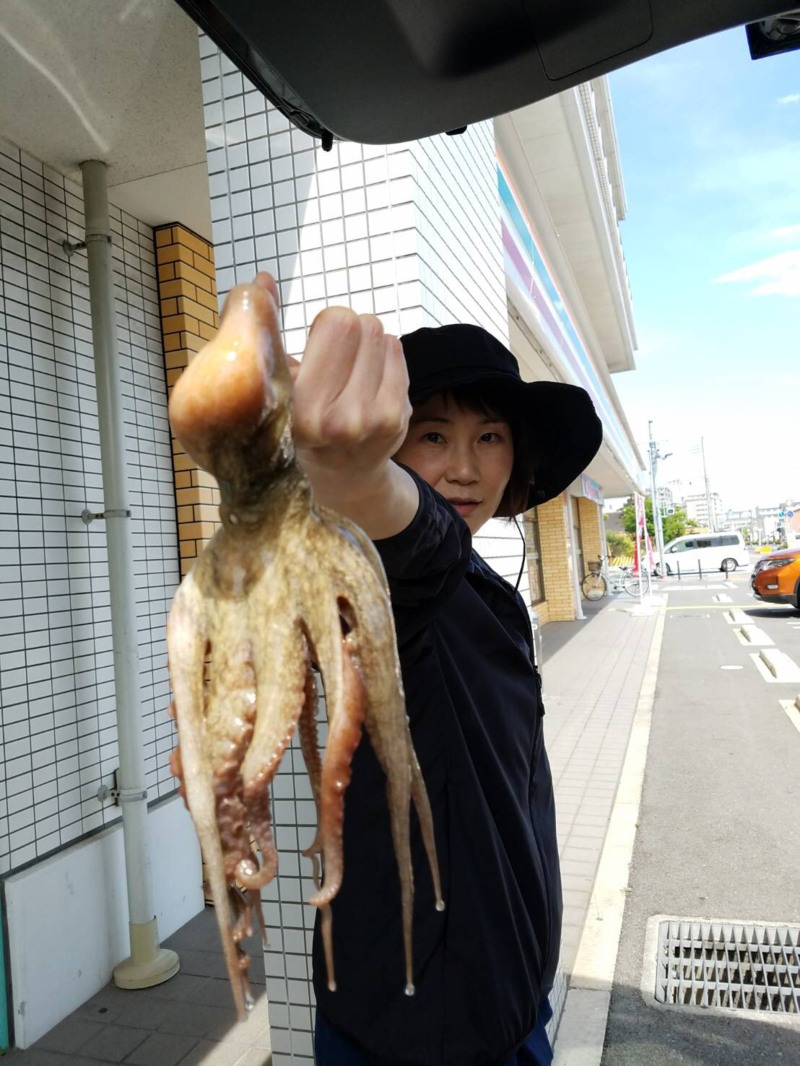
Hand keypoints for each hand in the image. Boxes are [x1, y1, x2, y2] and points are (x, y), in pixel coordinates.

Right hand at [252, 274, 416, 533]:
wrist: (339, 476)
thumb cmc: (296, 422)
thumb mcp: (272, 383)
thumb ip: (263, 331)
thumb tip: (262, 279)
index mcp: (301, 411)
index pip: (337, 323)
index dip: (324, 324)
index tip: (315, 340)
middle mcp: (341, 421)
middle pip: (361, 323)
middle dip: (345, 330)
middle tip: (332, 359)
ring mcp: (375, 421)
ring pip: (380, 334)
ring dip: (364, 343)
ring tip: (348, 373)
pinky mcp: (398, 417)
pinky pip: (396, 351)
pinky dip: (381, 357)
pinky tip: (366, 383)